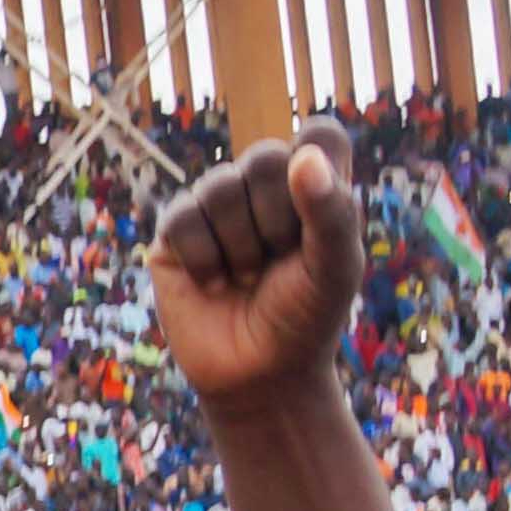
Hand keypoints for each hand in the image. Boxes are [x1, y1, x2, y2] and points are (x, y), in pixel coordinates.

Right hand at [149, 117, 362, 409]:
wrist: (257, 375)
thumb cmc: (307, 319)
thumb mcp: (336, 268)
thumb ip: (330, 212)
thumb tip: (300, 157)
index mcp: (314, 188)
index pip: (320, 135)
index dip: (318, 162)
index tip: (319, 209)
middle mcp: (263, 190)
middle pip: (266, 157)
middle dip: (275, 215)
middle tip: (281, 257)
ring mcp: (216, 209)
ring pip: (219, 185)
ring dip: (239, 242)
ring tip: (247, 276)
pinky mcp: (174, 235)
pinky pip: (182, 217)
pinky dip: (203, 256)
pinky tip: (215, 284)